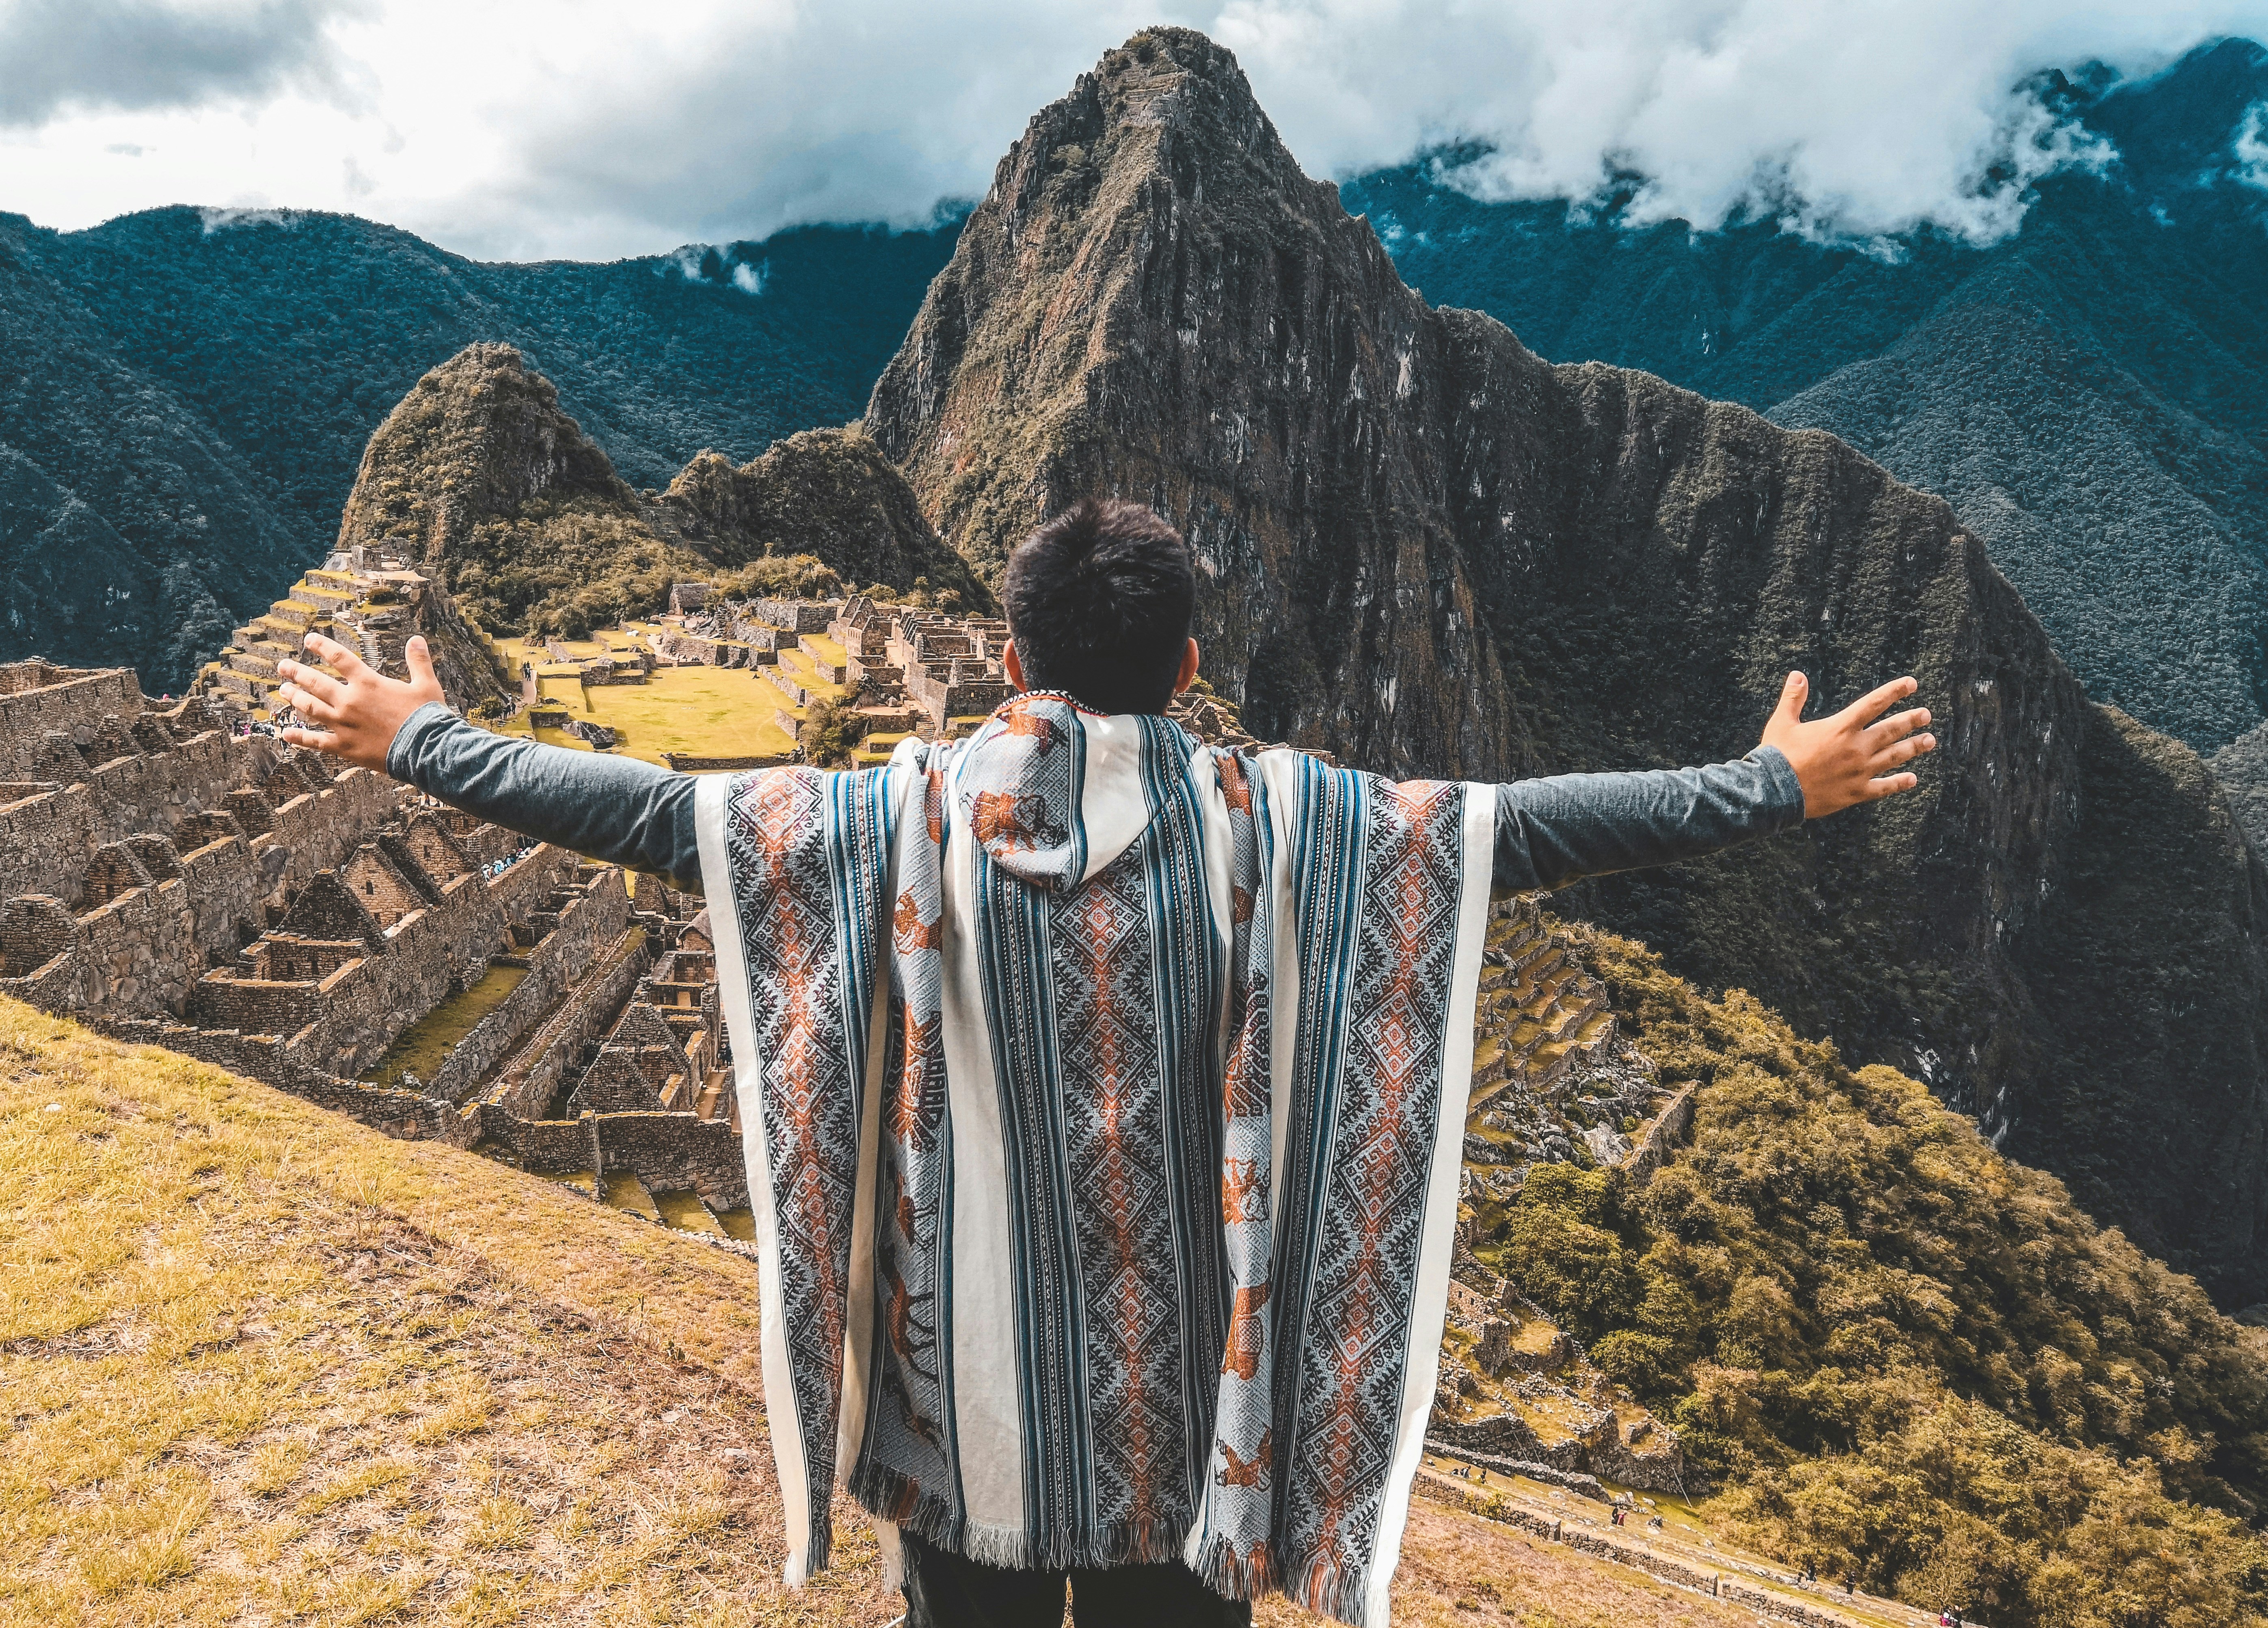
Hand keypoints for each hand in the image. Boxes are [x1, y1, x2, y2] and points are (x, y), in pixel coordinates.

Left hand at [275, 632, 445, 771]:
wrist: (426, 749)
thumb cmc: (427, 717)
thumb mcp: (427, 684)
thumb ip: (418, 661)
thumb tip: (416, 639)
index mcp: (368, 683)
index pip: (339, 657)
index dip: (322, 646)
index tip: (309, 640)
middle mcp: (350, 701)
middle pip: (316, 682)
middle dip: (297, 672)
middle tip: (283, 666)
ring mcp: (344, 724)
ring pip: (311, 707)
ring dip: (294, 697)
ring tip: (283, 691)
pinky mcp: (344, 746)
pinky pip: (316, 741)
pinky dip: (300, 737)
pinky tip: (286, 733)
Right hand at [1758, 670, 1934, 818]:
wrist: (1775, 791)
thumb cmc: (1777, 755)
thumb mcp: (1782, 722)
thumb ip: (1793, 697)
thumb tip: (1797, 675)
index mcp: (1841, 727)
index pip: (1874, 703)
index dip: (1895, 691)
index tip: (1912, 684)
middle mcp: (1856, 747)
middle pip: (1891, 730)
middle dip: (1911, 720)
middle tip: (1926, 714)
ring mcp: (1859, 771)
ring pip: (1894, 756)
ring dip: (1913, 747)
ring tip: (1929, 741)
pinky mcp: (1856, 792)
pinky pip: (1884, 787)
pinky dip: (1900, 783)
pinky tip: (1913, 779)